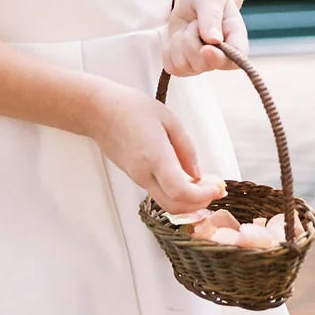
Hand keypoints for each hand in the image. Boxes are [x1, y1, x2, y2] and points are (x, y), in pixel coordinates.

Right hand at [84, 79, 226, 215]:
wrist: (98, 111)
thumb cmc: (130, 108)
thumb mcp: (168, 119)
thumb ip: (186, 148)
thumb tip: (196, 173)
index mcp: (155, 156)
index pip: (180, 192)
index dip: (203, 195)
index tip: (216, 186)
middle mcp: (145, 172)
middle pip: (174, 206)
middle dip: (199, 204)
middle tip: (214, 188)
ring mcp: (137, 177)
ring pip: (166, 202)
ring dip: (188, 199)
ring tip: (202, 182)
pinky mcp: (134, 176)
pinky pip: (158, 192)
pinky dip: (176, 192)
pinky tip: (185, 177)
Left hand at [162, 0, 248, 76]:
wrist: (193, 0)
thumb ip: (212, 16)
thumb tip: (213, 40)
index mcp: (236, 40)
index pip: (235, 60)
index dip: (218, 58)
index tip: (205, 48)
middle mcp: (222, 57)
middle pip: (202, 63)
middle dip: (191, 38)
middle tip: (195, 22)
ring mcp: (203, 65)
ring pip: (183, 64)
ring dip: (179, 41)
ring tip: (189, 27)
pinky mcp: (185, 67)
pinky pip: (170, 66)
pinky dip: (168, 50)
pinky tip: (179, 37)